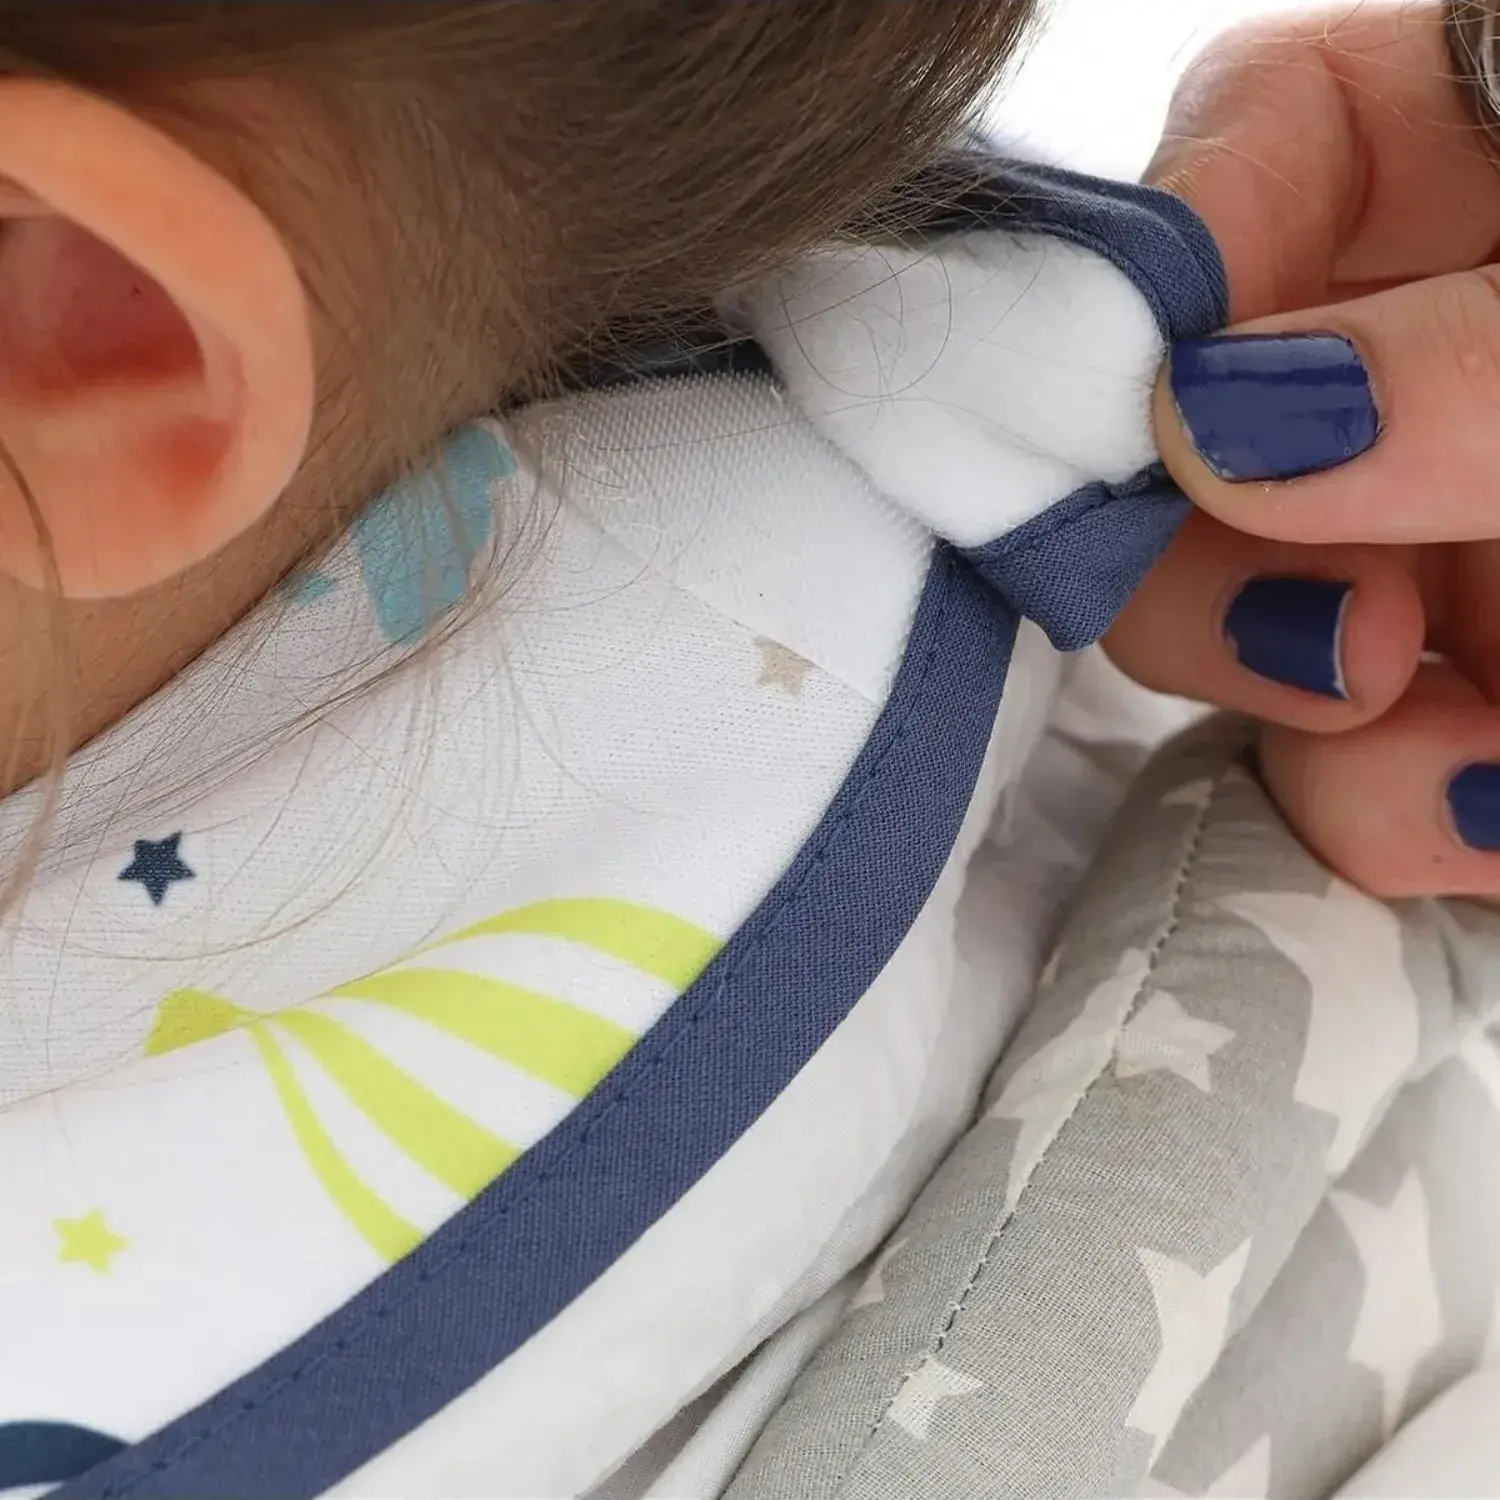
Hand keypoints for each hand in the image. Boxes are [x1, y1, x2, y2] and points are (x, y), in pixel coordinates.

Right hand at [1106, 1, 1499, 896]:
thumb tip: (1222, 423)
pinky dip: (1378, 806)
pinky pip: (1334, 753)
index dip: (1177, 254)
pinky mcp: (1449, 695)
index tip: (1166, 395)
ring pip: (1231, 607)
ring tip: (1427, 753)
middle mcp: (1423, 358)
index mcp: (1493, 174)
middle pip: (1187, 415)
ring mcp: (1421, 533)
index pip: (1267, 141)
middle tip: (1294, 625)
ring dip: (1295, 705)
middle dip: (1202, 542)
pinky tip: (1479, 819)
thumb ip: (1480, 364)